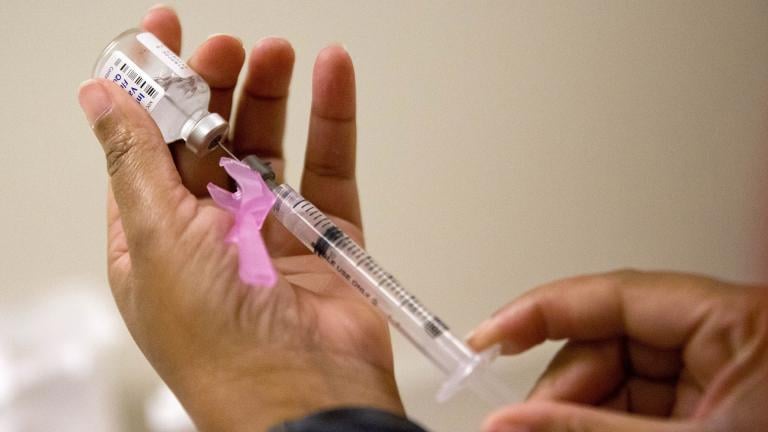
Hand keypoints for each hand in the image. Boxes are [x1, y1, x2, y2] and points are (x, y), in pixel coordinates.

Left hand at [78, 6, 401, 430]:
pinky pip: (329, 167)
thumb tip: (97, 98)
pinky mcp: (325, 236)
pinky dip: (332, 120)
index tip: (164, 34)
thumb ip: (133, 160)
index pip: (146, 146)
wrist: (304, 394)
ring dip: (272, 96)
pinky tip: (333, 75)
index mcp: (156, 237)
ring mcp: (270, 232)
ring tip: (277, 53)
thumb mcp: (157, 239)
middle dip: (216, 88)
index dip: (153, 89)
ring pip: (270, 147)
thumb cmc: (219, 342)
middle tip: (228, 48)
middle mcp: (211, 232)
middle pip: (210, 140)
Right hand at [468, 270, 767, 431]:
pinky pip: (637, 402)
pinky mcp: (713, 406)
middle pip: (610, 339)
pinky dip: (606, 423)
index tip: (490, 336)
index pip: (614, 293)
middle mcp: (725, 338)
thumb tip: (512, 421)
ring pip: (618, 376)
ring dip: (579, 410)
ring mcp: (718, 374)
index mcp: (737, 322)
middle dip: (563, 385)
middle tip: (523, 424)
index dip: (541, 310)